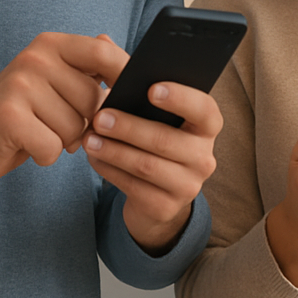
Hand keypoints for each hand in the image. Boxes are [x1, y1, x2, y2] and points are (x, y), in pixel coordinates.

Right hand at [0, 32, 124, 220]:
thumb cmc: (22, 113)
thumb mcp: (54, 81)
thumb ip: (84, 64)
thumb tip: (112, 43)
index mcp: (51, 44)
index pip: (102, 54)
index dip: (124, 76)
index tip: (134, 96)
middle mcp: (35, 58)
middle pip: (93, 99)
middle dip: (85, 122)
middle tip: (58, 124)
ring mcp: (20, 85)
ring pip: (76, 127)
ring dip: (64, 141)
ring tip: (40, 132)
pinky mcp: (9, 117)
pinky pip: (53, 146)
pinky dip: (46, 155)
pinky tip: (28, 146)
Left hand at [82, 83, 222, 254]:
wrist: (160, 194)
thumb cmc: (157, 140)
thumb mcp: (161, 122)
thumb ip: (147, 105)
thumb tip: (117, 92)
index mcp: (207, 128)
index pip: (204, 110)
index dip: (180, 98)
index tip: (151, 89)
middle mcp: (204, 158)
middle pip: (165, 140)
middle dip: (129, 127)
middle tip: (100, 117)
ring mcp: (188, 186)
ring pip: (146, 165)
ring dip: (114, 150)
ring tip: (90, 138)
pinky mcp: (166, 208)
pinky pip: (133, 186)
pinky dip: (110, 170)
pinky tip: (94, 157)